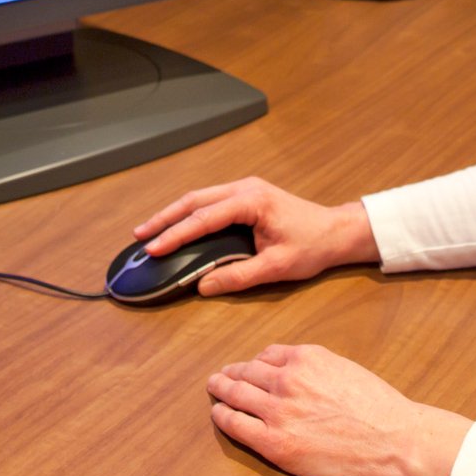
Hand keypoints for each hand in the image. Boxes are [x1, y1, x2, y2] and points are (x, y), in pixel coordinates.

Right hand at [133, 178, 378, 295]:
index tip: (154, 248)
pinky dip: (189, 214)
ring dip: (174, 214)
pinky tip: (176, 226)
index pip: (205, 218)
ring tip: (149, 231)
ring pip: (199, 198)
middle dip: (164, 218)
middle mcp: (245, 189)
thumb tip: (202, 286)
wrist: (336, 231)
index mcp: (252, 201)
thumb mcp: (276, 267)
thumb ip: (238, 277)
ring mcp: (245, 189)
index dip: (176, 234)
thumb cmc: (312, 246)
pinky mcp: (246, 196)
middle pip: (194, 200)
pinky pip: (210, 202)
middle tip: (139, 236)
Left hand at [207, 343, 471, 475]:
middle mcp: (287, 378)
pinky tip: (219, 415)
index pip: (267, 354)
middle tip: (220, 377)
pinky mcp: (275, 442)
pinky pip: (236, 424)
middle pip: (246, 371)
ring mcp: (278, 411)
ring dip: (221, 390)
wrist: (395, 442)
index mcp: (306, 357)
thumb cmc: (380, 410)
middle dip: (232, 373)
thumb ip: (316, 368)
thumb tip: (296, 371)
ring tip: (215, 391)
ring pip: (235, 393)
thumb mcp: (345, 369)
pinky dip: (223, 417)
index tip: (250, 368)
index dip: (255, 363)